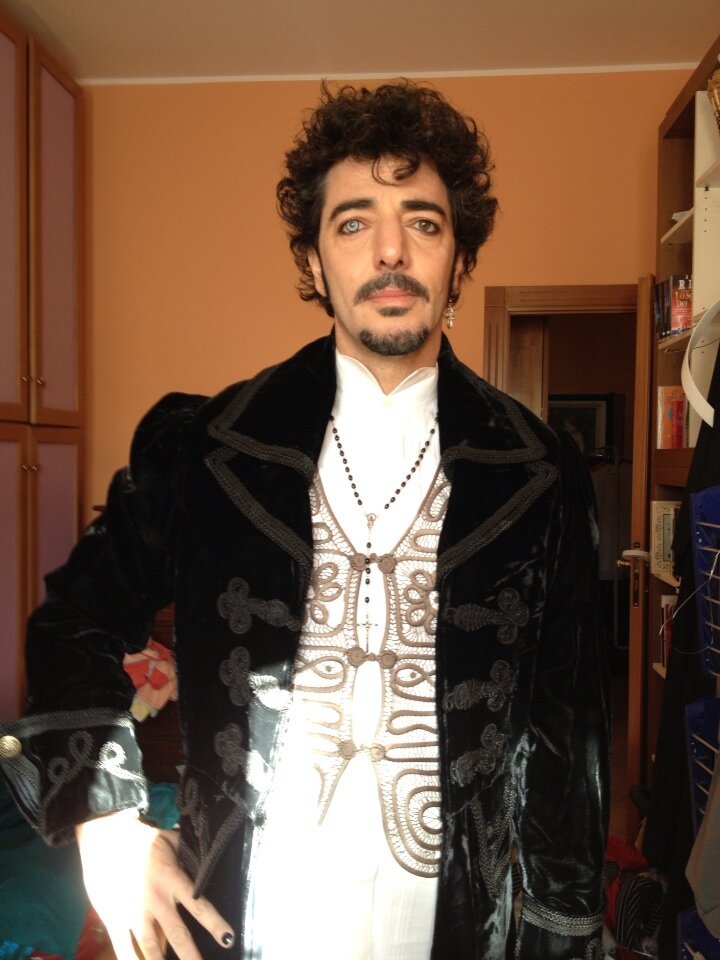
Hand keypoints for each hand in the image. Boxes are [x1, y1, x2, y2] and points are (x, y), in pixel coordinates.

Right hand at [76, 810, 233, 958]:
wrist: (103, 836)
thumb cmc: (139, 837)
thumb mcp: (168, 839)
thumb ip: (185, 852)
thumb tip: (203, 856)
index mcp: (172, 879)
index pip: (199, 905)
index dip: (214, 924)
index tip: (228, 939)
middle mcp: (155, 901)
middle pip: (178, 936)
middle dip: (192, 957)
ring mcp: (133, 914)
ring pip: (152, 949)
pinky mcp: (114, 920)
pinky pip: (124, 948)